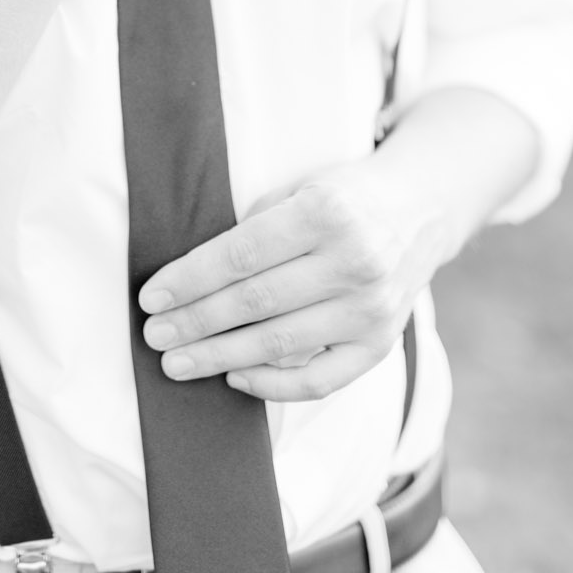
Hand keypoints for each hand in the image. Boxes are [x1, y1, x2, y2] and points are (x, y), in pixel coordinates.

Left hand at [137, 152, 450, 402]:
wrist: (421, 210)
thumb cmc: (344, 196)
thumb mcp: (300, 188)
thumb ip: (256, 227)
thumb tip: (192, 277)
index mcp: (326, 212)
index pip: (242, 254)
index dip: (191, 279)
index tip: (152, 297)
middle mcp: (354, 262)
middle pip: (255, 303)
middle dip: (195, 322)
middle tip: (154, 335)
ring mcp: (371, 309)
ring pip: (280, 344)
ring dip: (219, 357)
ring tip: (177, 363)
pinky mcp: (381, 344)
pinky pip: (320, 380)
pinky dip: (272, 385)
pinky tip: (234, 377)